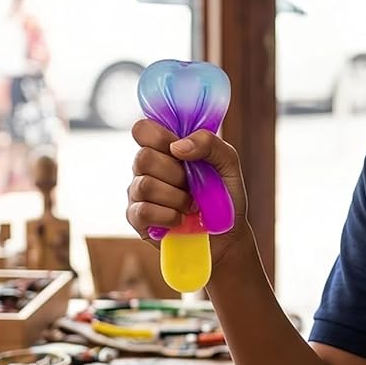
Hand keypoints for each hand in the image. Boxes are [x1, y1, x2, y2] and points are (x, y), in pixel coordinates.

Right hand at [127, 121, 250, 273]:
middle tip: (192, 185)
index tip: (178, 149)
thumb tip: (177, 146)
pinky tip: (180, 219)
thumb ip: (209, 143)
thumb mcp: (228, 163)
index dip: (157, 136)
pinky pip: (142, 211)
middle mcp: (147, 168)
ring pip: (144, 185)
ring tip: (191, 206)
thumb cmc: (225, 195)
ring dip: (176, 198)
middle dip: (175, 174)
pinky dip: (168, 216)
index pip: (142, 129)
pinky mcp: (137, 218)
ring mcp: (139, 193)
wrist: (227, 235)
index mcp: (165, 148)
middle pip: (143, 158)